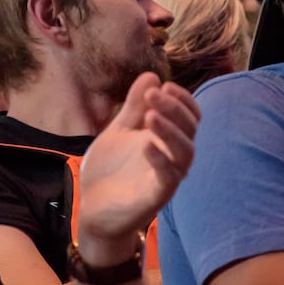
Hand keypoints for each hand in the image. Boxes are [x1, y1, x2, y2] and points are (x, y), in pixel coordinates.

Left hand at [76, 73, 199, 262]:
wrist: (93, 208)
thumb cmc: (110, 170)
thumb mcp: (118, 131)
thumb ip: (133, 107)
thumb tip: (152, 76)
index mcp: (166, 139)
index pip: (190, 115)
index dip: (183, 99)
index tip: (165, 86)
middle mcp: (172, 156)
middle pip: (190, 129)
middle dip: (175, 108)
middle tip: (154, 95)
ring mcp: (167, 176)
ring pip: (185, 152)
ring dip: (171, 131)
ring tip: (152, 115)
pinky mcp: (156, 196)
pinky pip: (169, 177)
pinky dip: (161, 159)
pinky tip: (146, 144)